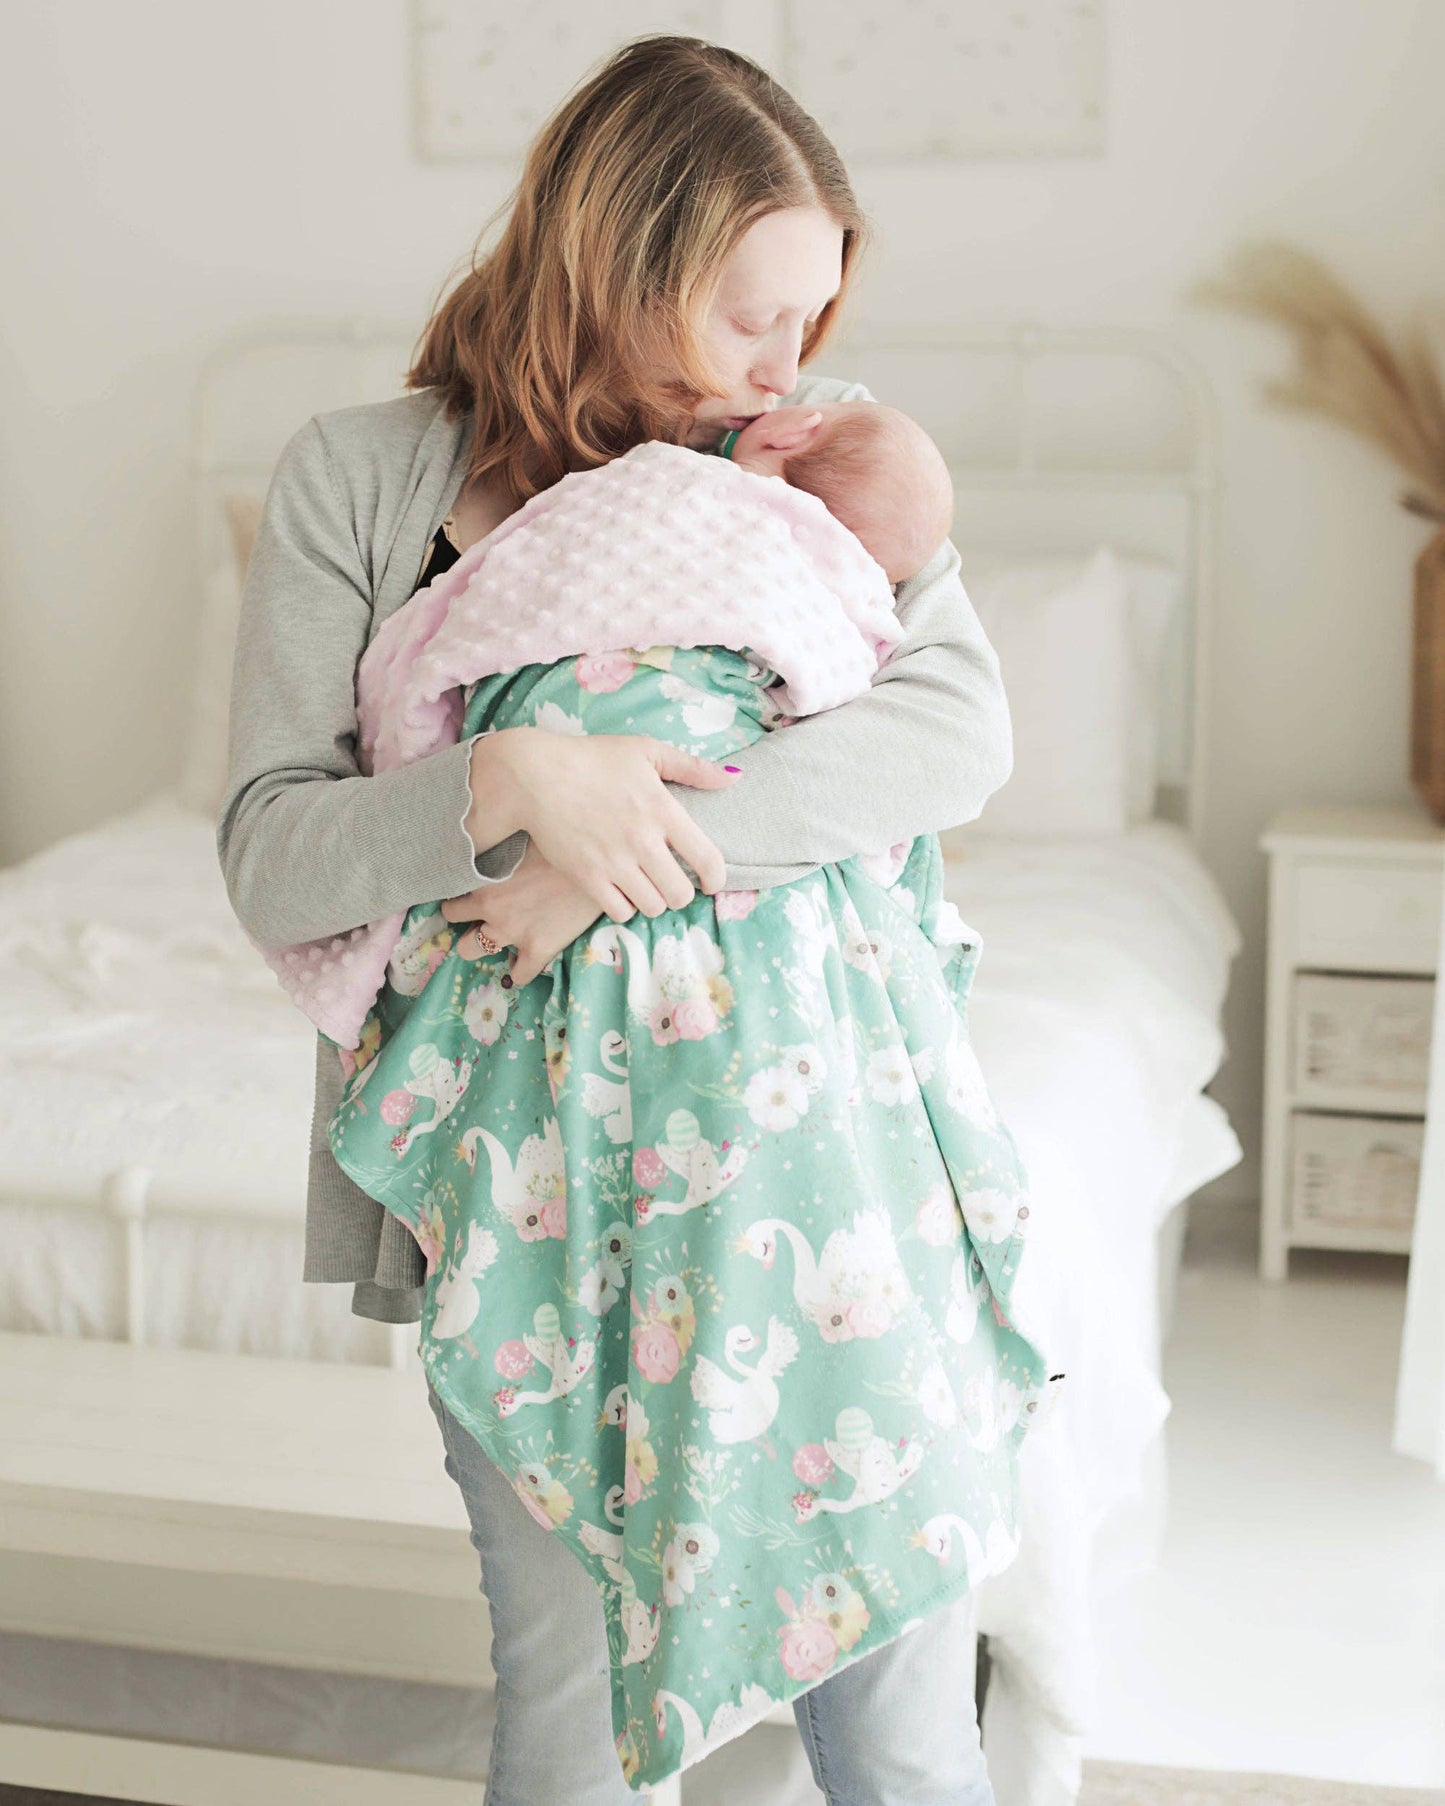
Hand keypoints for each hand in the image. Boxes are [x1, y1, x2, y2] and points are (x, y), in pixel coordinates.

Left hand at [440, 841, 606, 987]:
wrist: (598, 867)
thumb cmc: (562, 844)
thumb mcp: (521, 836)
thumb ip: (499, 846)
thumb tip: (490, 831)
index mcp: (484, 882)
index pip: (452, 901)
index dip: (462, 901)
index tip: (473, 899)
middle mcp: (491, 911)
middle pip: (456, 927)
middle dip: (467, 927)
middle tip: (484, 920)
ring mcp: (513, 933)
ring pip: (471, 951)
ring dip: (482, 946)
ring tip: (499, 938)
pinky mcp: (539, 950)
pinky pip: (520, 974)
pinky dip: (520, 970)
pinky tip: (526, 961)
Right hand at [466, 728, 740, 921]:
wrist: (533, 775)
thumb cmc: (591, 758)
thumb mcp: (645, 751)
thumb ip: (692, 767)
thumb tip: (734, 778)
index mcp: (663, 810)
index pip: (708, 859)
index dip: (717, 879)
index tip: (712, 882)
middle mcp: (643, 841)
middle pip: (681, 894)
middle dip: (682, 892)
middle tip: (672, 882)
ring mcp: (614, 862)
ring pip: (653, 907)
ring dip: (654, 901)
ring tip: (646, 886)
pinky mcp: (587, 877)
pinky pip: (620, 912)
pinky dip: (625, 907)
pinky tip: (621, 891)